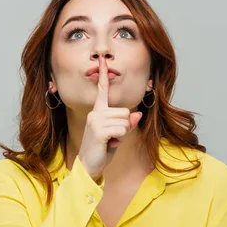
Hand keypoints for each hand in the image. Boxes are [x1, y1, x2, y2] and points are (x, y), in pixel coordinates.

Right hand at [78, 55, 142, 180]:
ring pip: (125, 121)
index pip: (102, 90)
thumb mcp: (116, 135)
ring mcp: (96, 120)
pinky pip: (122, 129)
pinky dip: (120, 139)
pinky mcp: (98, 129)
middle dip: (124, 127)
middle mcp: (95, 112)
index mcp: (98, 111)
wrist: (89, 167)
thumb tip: (137, 115)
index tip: (102, 60)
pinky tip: (109, 144)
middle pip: (125, 111)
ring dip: (122, 134)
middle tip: (111, 138)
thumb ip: (126, 124)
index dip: (104, 75)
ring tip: (110, 141)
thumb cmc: (102, 150)